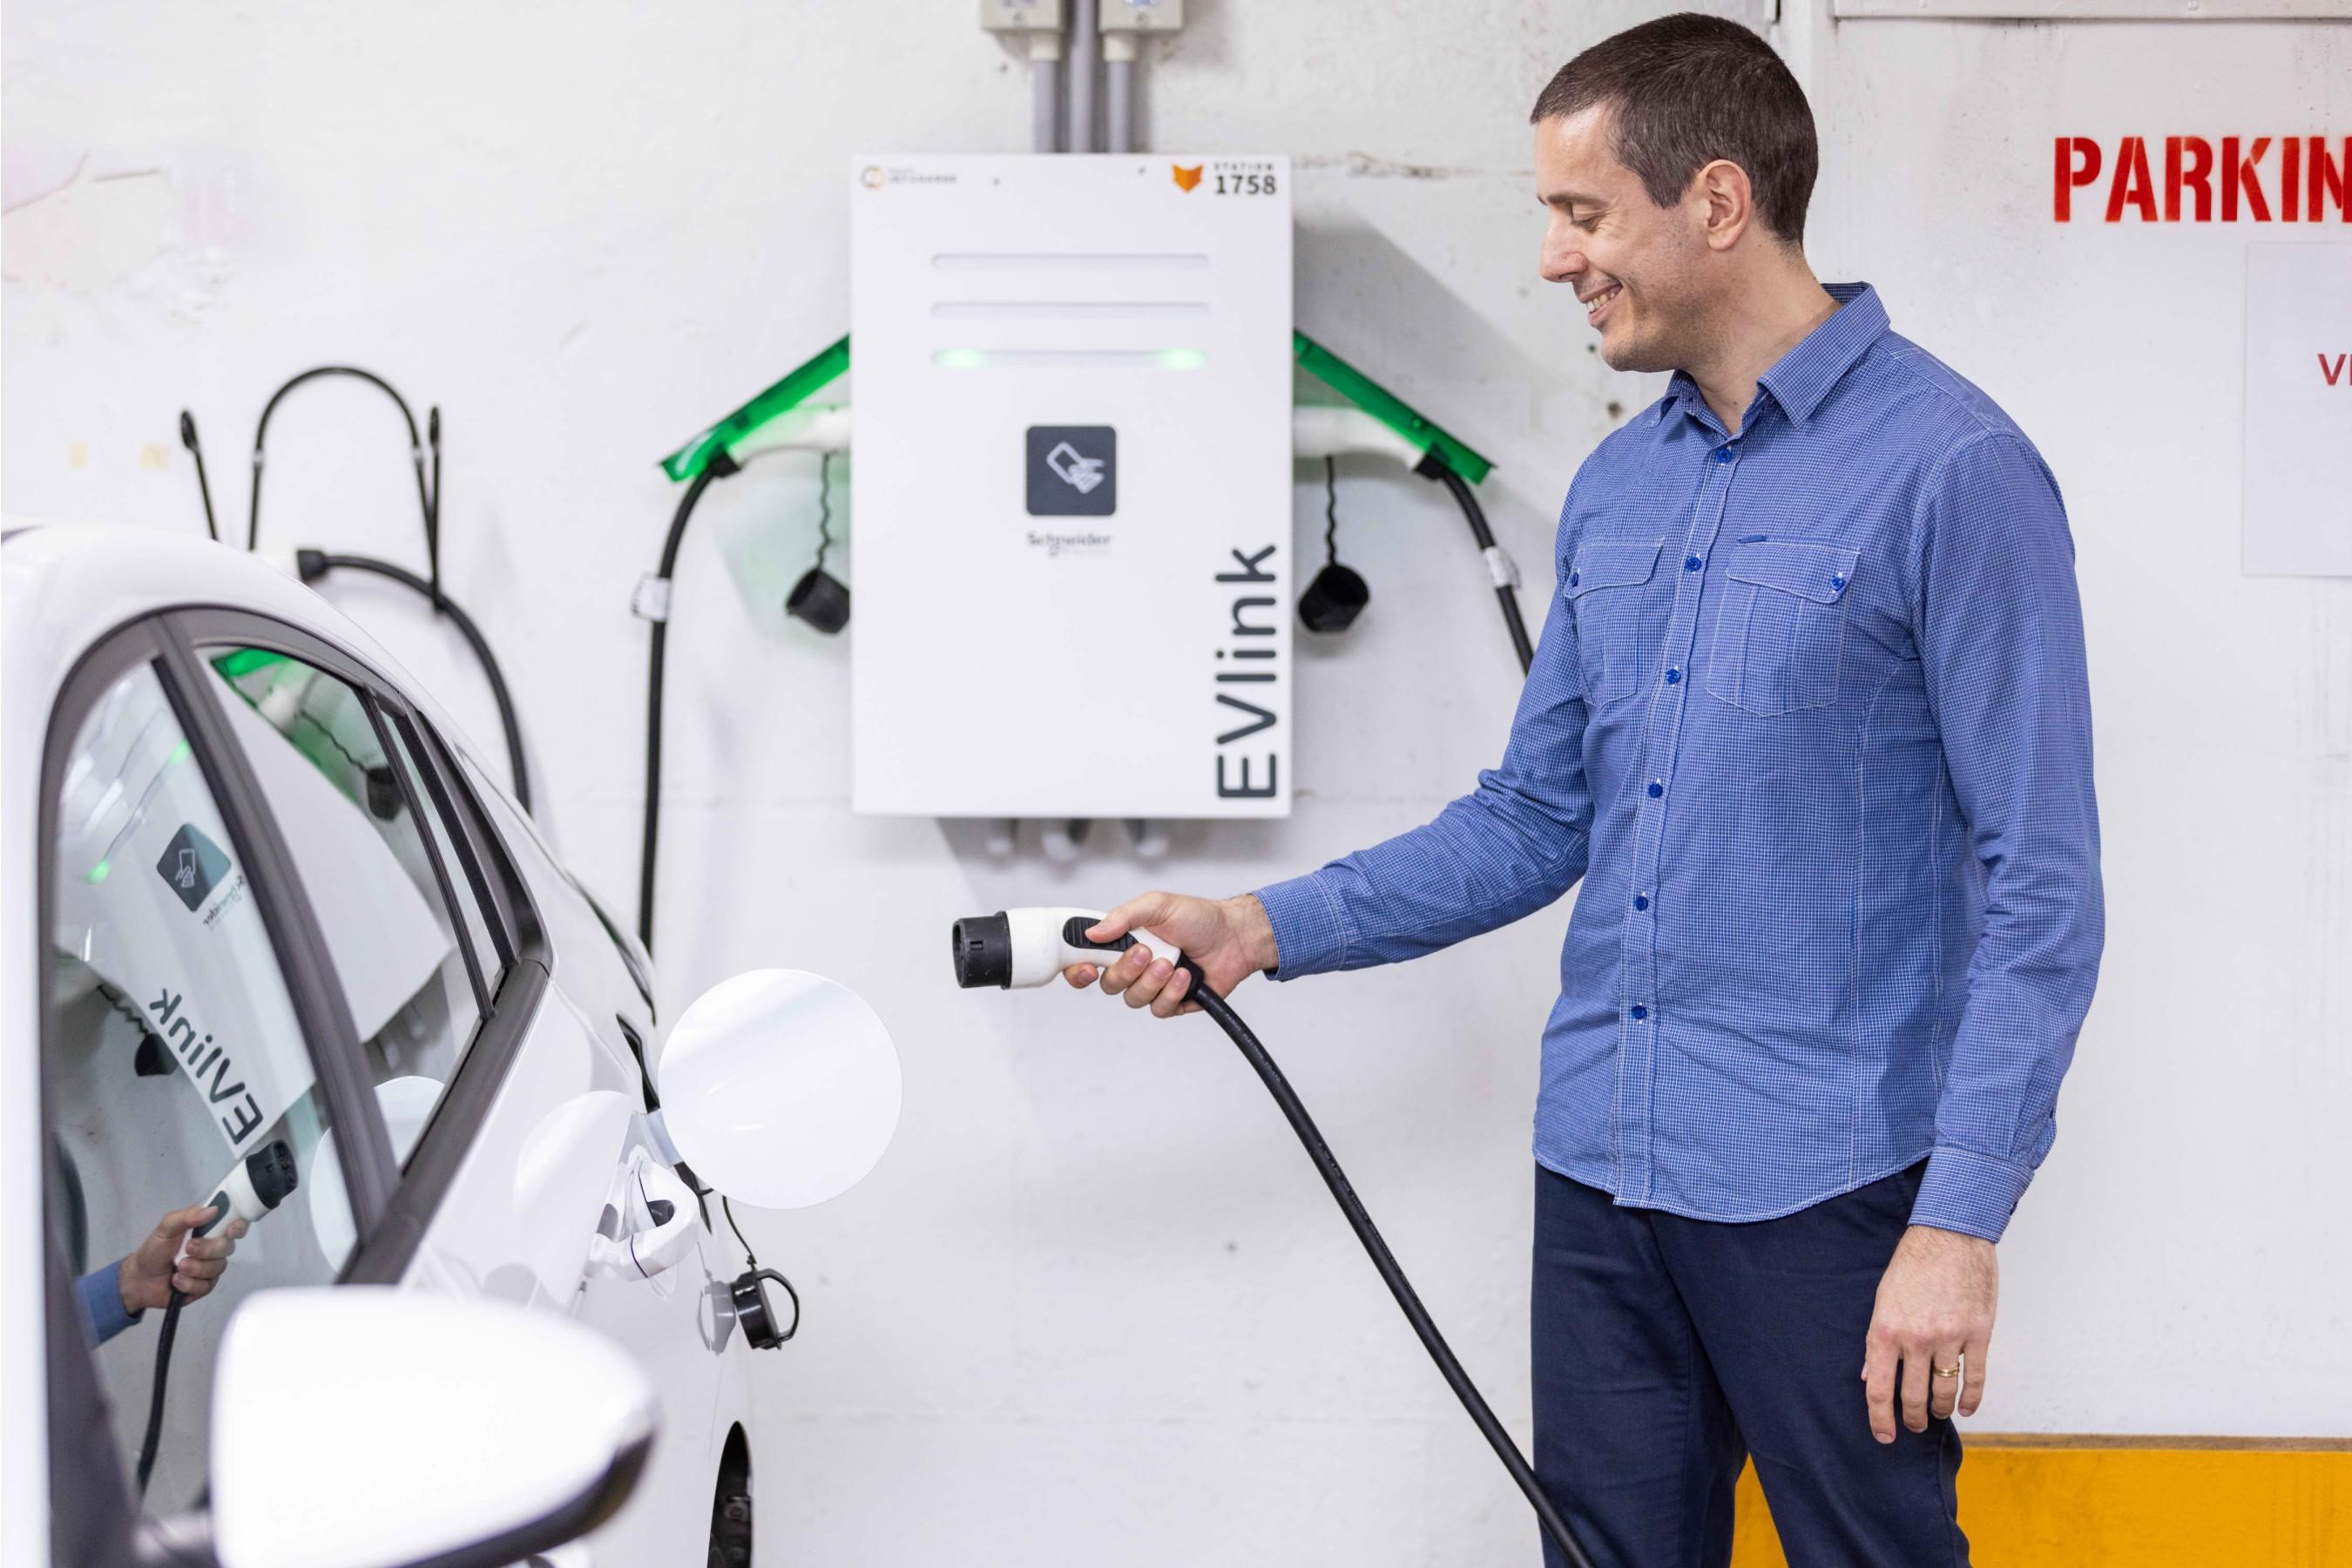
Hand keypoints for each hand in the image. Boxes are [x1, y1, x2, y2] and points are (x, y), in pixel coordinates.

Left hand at [119, 1205, 248, 1314]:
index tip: (230, 1231)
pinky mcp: (204, 1287)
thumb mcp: (165, 1228)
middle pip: (227, 1248)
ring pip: (217, 1268)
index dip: (238, 1227)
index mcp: (207, 1230)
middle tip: (188, 1249)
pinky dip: (188, 1284)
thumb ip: (186, 1216)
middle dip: (207, 1250)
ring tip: (177, 1268)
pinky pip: (206, 1286)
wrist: (139, 1280)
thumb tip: (213, 1210)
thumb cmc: (153, 1250)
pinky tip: (176, 1281)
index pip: (234, 1224)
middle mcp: (213, 1248)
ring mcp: (210, 1268)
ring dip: (194, 1269)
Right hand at [1062, 892, 1278, 1019]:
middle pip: (1109, 984)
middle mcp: (1135, 966)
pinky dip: (1172, 993)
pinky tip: (1186, 977)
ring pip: (1134, 999)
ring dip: (1153, 981)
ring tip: (1172, 962)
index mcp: (1124, 941)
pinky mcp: (1173, 1002)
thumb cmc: (1199, 917)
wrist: (1235, 937)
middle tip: (1146, 952)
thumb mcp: (1158, 905)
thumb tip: (1093, 931)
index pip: (1088, 960)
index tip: (1087, 968)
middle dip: (1127, 970)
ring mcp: (1153, 985)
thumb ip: (1123, 916)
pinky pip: (1159, 1009)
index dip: (1080, 969)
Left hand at [1861, 1224, 1996, 1442]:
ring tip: (1936, 1414)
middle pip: (1912, 1396)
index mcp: (1886, 1330)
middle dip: (1911, 1418)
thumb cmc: (1913, 1264)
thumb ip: (1877, 1341)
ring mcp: (1949, 1338)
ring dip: (1939, 1409)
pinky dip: (1971, 1399)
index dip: (1879, 1419)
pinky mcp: (1978, 1334)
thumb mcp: (1883, 1299)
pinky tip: (1967, 1408)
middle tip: (1913, 1426)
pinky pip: (1975, 1377)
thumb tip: (1870, 1377)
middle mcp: (1916, 1339)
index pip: (1878, 1389)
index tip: (1883, 1436)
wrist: (1950, 1235)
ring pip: (1943, 1391)